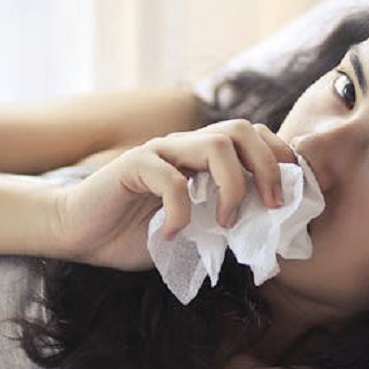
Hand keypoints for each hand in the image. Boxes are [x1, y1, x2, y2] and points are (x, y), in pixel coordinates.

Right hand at [50, 120, 296, 270]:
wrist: (75, 232)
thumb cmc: (130, 234)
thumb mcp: (190, 235)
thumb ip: (222, 228)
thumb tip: (266, 238)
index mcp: (200, 158)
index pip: (253, 138)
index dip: (280, 160)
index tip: (292, 198)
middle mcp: (184, 147)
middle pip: (242, 130)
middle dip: (268, 167)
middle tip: (272, 206)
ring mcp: (159, 153)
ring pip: (215, 145)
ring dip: (233, 186)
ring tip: (225, 223)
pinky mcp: (133, 166)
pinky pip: (170, 179)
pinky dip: (180, 211)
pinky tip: (173, 234)